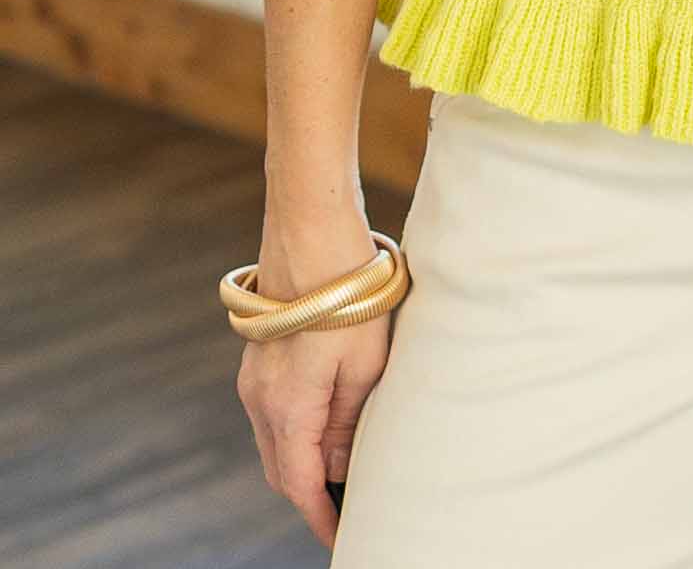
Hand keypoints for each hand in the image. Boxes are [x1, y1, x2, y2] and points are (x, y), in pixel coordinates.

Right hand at [235, 223, 395, 548]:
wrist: (311, 228)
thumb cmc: (348, 295)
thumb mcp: (365, 364)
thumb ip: (348, 422)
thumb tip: (335, 467)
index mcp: (287, 410)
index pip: (300, 485)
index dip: (321, 516)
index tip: (343, 536)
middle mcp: (260, 400)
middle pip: (282, 468)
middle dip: (309, 494)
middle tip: (345, 508)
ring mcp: (255, 376)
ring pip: (276, 440)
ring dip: (303, 460)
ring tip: (341, 470)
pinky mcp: (260, 355)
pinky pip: (274, 411)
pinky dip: (296, 429)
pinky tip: (325, 423)